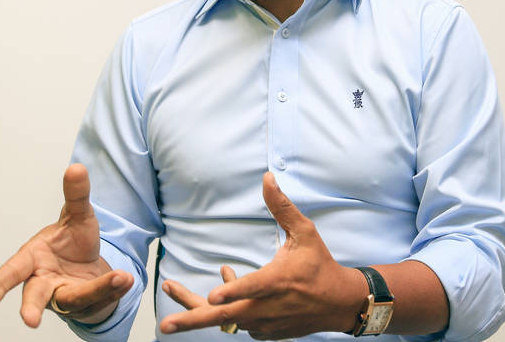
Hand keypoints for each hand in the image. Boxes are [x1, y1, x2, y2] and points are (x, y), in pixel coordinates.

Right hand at [0, 164, 133, 326]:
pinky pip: (99, 298)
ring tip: (120, 279)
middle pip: (34, 296)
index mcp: (32, 259)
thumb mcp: (78, 215)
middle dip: (30, 308)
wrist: (89, 262)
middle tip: (29, 321)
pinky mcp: (84, 304)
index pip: (13, 271)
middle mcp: (43, 281)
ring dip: (97, 291)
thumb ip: (76, 195)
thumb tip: (76, 167)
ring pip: (75, 298)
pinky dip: (113, 288)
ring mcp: (63, 296)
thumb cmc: (73, 240)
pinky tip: (126, 279)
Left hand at [159, 172, 367, 339]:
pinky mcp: (266, 332)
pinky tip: (220, 294)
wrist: (339, 303)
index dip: (232, 292)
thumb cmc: (320, 264)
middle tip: (166, 325)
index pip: (252, 288)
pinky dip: (225, 309)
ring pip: (226, 321)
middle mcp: (268, 307)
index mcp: (277, 281)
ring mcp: (265, 323)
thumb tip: (267, 178)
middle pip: (225, 317)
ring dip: (200, 307)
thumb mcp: (304, 232)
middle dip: (192, 321)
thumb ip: (282, 207)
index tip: (212, 295)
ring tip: (173, 289)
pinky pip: (238, 323)